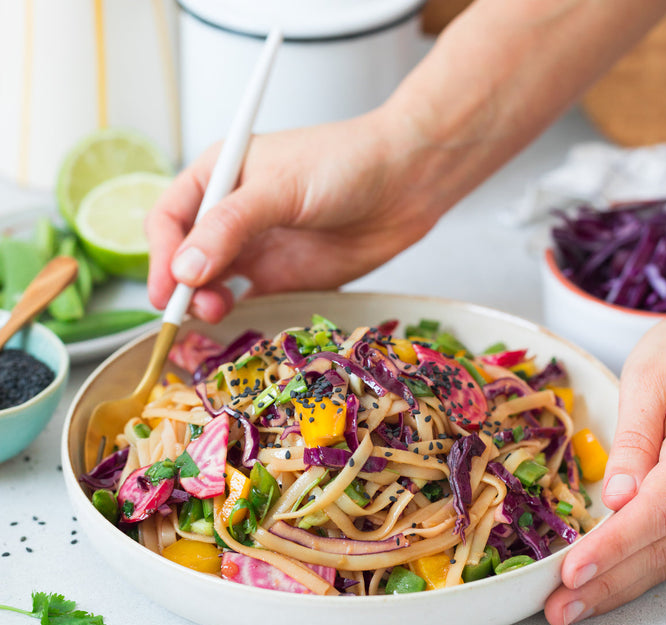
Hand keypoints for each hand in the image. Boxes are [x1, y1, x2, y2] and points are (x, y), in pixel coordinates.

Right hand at [146, 109, 443, 322]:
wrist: (406, 182)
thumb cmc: (343, 164)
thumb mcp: (280, 187)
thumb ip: (230, 227)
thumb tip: (184, 270)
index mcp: (218, 178)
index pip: (169, 219)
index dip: (160, 255)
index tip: (167, 289)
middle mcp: (232, 215)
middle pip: (186, 257)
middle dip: (183, 285)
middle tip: (196, 307)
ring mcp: (258, 248)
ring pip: (213, 283)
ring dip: (207, 301)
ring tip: (219, 310)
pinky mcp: (285, 276)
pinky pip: (249, 301)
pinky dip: (237, 314)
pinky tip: (238, 320)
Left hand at [544, 310, 665, 624]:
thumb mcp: (653, 376)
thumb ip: (639, 437)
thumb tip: (619, 496)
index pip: (658, 509)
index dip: (614, 546)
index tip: (571, 572)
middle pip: (663, 545)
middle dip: (609, 582)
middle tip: (557, 610)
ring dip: (620, 585)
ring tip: (570, 608)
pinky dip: (637, 566)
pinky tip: (605, 581)